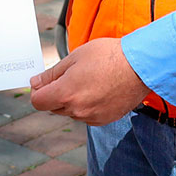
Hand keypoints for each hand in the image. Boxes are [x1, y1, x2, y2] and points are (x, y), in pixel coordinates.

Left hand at [28, 37, 149, 125]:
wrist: (140, 66)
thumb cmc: (108, 56)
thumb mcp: (74, 58)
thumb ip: (52, 74)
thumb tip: (35, 82)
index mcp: (66, 93)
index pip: (38, 101)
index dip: (38, 90)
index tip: (43, 82)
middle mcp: (77, 110)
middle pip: (54, 107)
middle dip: (57, 93)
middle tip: (71, 75)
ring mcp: (92, 117)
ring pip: (71, 112)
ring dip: (73, 100)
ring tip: (89, 80)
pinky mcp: (105, 120)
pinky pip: (87, 116)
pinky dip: (88, 106)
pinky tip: (99, 90)